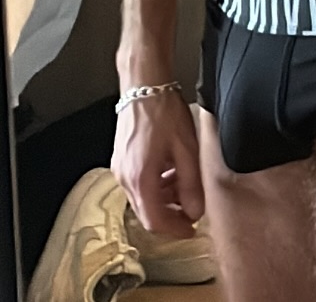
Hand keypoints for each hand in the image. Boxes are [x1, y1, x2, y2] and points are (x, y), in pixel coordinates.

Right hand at [111, 91, 204, 239]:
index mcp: (140, 179)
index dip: (175, 230)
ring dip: (164, 198)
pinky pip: (138, 182)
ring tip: (185, 187)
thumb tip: (195, 210)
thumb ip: (191, 183)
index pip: (155, 221)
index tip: (191, 230)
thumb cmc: (163, 112)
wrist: (143, 86)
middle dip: (171, 215)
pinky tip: (171, 172)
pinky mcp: (121, 160)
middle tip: (192, 211)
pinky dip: (155, 185)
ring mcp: (120, 169)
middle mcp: (125, 179)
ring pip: (142, 197)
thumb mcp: (186, 148)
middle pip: (147, 212)